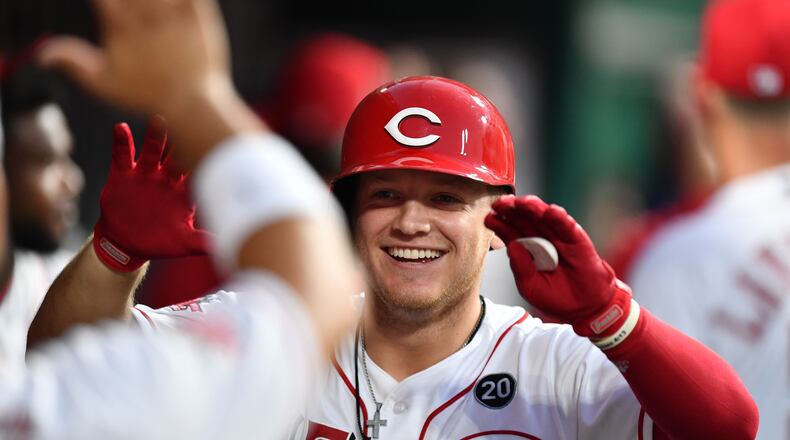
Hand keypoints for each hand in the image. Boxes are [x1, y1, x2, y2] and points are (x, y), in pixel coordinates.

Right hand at [37, 0, 230, 115]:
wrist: (193, 105)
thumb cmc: (146, 96)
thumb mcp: (104, 84)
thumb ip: (72, 63)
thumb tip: (40, 54)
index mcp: (118, 23)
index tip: (108, 5)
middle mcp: (144, 12)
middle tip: (128, 5)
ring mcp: (172, 11)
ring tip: (147, 4)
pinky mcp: (198, 12)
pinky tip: (175, 2)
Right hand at [93, 117, 210, 271]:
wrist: (127, 243)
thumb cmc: (160, 241)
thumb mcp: (183, 243)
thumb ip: (201, 241)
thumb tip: (225, 244)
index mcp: (185, 191)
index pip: (198, 173)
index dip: (205, 162)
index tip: (214, 149)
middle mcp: (167, 177)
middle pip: (177, 156)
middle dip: (183, 142)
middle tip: (191, 123)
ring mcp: (146, 173)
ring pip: (152, 150)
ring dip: (156, 136)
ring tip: (158, 120)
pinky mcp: (123, 174)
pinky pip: (122, 156)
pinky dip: (121, 142)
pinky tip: (121, 128)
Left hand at [484, 195, 632, 339]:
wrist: (584, 307)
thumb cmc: (556, 296)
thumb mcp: (530, 286)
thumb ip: (521, 268)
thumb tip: (512, 247)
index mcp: (526, 248)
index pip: (509, 231)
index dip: (499, 223)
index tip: (488, 217)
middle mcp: (540, 238)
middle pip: (523, 218)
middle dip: (511, 209)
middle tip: (500, 204)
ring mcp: (558, 237)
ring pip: (543, 217)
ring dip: (533, 207)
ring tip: (521, 203)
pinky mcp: (576, 239)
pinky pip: (567, 226)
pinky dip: (559, 217)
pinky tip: (550, 211)